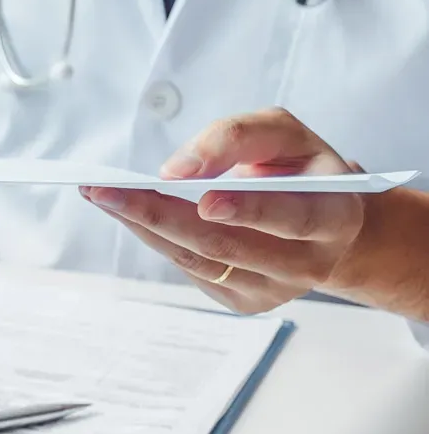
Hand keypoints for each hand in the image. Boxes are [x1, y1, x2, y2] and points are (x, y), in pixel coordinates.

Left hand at [82, 108, 365, 313]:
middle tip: (108, 190)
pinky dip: (151, 237)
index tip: (205, 200)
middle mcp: (307, 263)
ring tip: (100, 195)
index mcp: (333, 217)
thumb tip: (177, 170)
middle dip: (159, 214)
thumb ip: (237, 137)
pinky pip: (189, 267)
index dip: (250, 210)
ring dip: (142, 225)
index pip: (294, 217)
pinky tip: (124, 211)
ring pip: (198, 259)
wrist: (320, 219)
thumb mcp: (283, 134)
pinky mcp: (242, 299)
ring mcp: (272, 289)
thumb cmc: (299, 168)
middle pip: (226, 244)